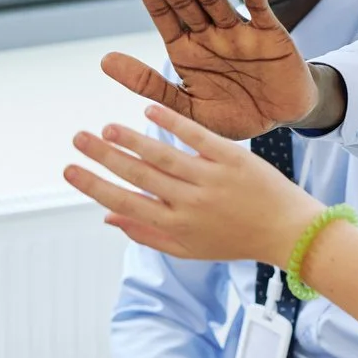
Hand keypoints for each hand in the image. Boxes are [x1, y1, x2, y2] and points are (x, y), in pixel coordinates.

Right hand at [65, 103, 321, 267]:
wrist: (288, 231)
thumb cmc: (234, 240)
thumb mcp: (188, 248)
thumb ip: (146, 234)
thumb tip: (107, 218)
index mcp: (176, 226)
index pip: (125, 203)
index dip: (94, 186)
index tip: (69, 170)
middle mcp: (190, 203)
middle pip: (138, 175)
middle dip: (103, 157)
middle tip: (78, 138)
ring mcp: (211, 179)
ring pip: (163, 155)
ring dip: (131, 139)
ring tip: (107, 127)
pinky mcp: (233, 158)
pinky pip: (197, 137)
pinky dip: (171, 123)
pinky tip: (149, 109)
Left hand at [100, 0, 328, 140]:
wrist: (280, 119)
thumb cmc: (233, 113)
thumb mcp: (186, 107)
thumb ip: (149, 84)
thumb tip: (104, 60)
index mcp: (187, 49)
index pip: (162, 12)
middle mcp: (210, 34)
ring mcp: (239, 32)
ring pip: (213, 0)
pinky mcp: (270, 35)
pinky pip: (259, 9)